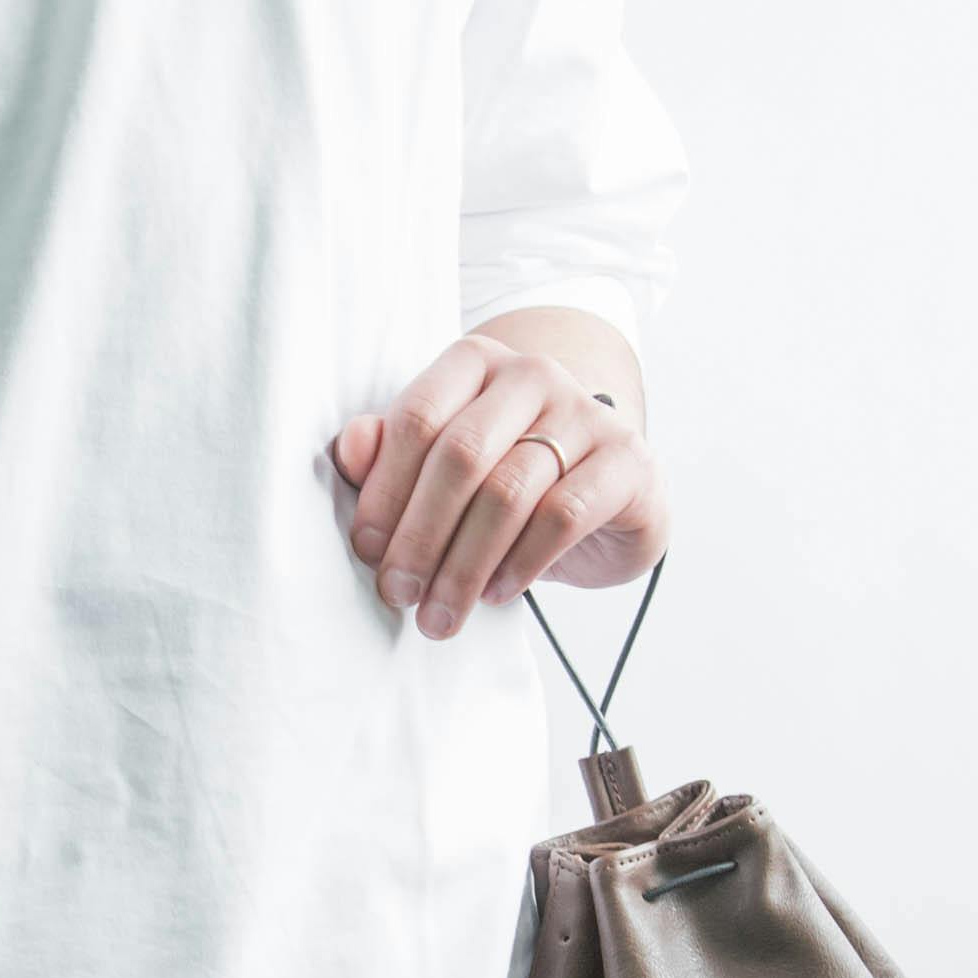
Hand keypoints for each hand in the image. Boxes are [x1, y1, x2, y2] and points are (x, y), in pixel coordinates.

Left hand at [329, 331, 668, 637]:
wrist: (605, 489)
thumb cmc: (508, 475)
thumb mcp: (443, 465)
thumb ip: (389, 452)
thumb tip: (350, 450)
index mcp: (476, 363)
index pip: (418, 418)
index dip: (385, 491)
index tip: (367, 550)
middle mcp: (533, 374)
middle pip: (461, 455)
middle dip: (421, 535)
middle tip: (399, 594)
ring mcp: (586, 414)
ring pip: (509, 493)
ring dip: (465, 566)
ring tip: (442, 613)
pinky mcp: (626, 459)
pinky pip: (563, 516)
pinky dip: (521, 563)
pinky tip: (497, 594)